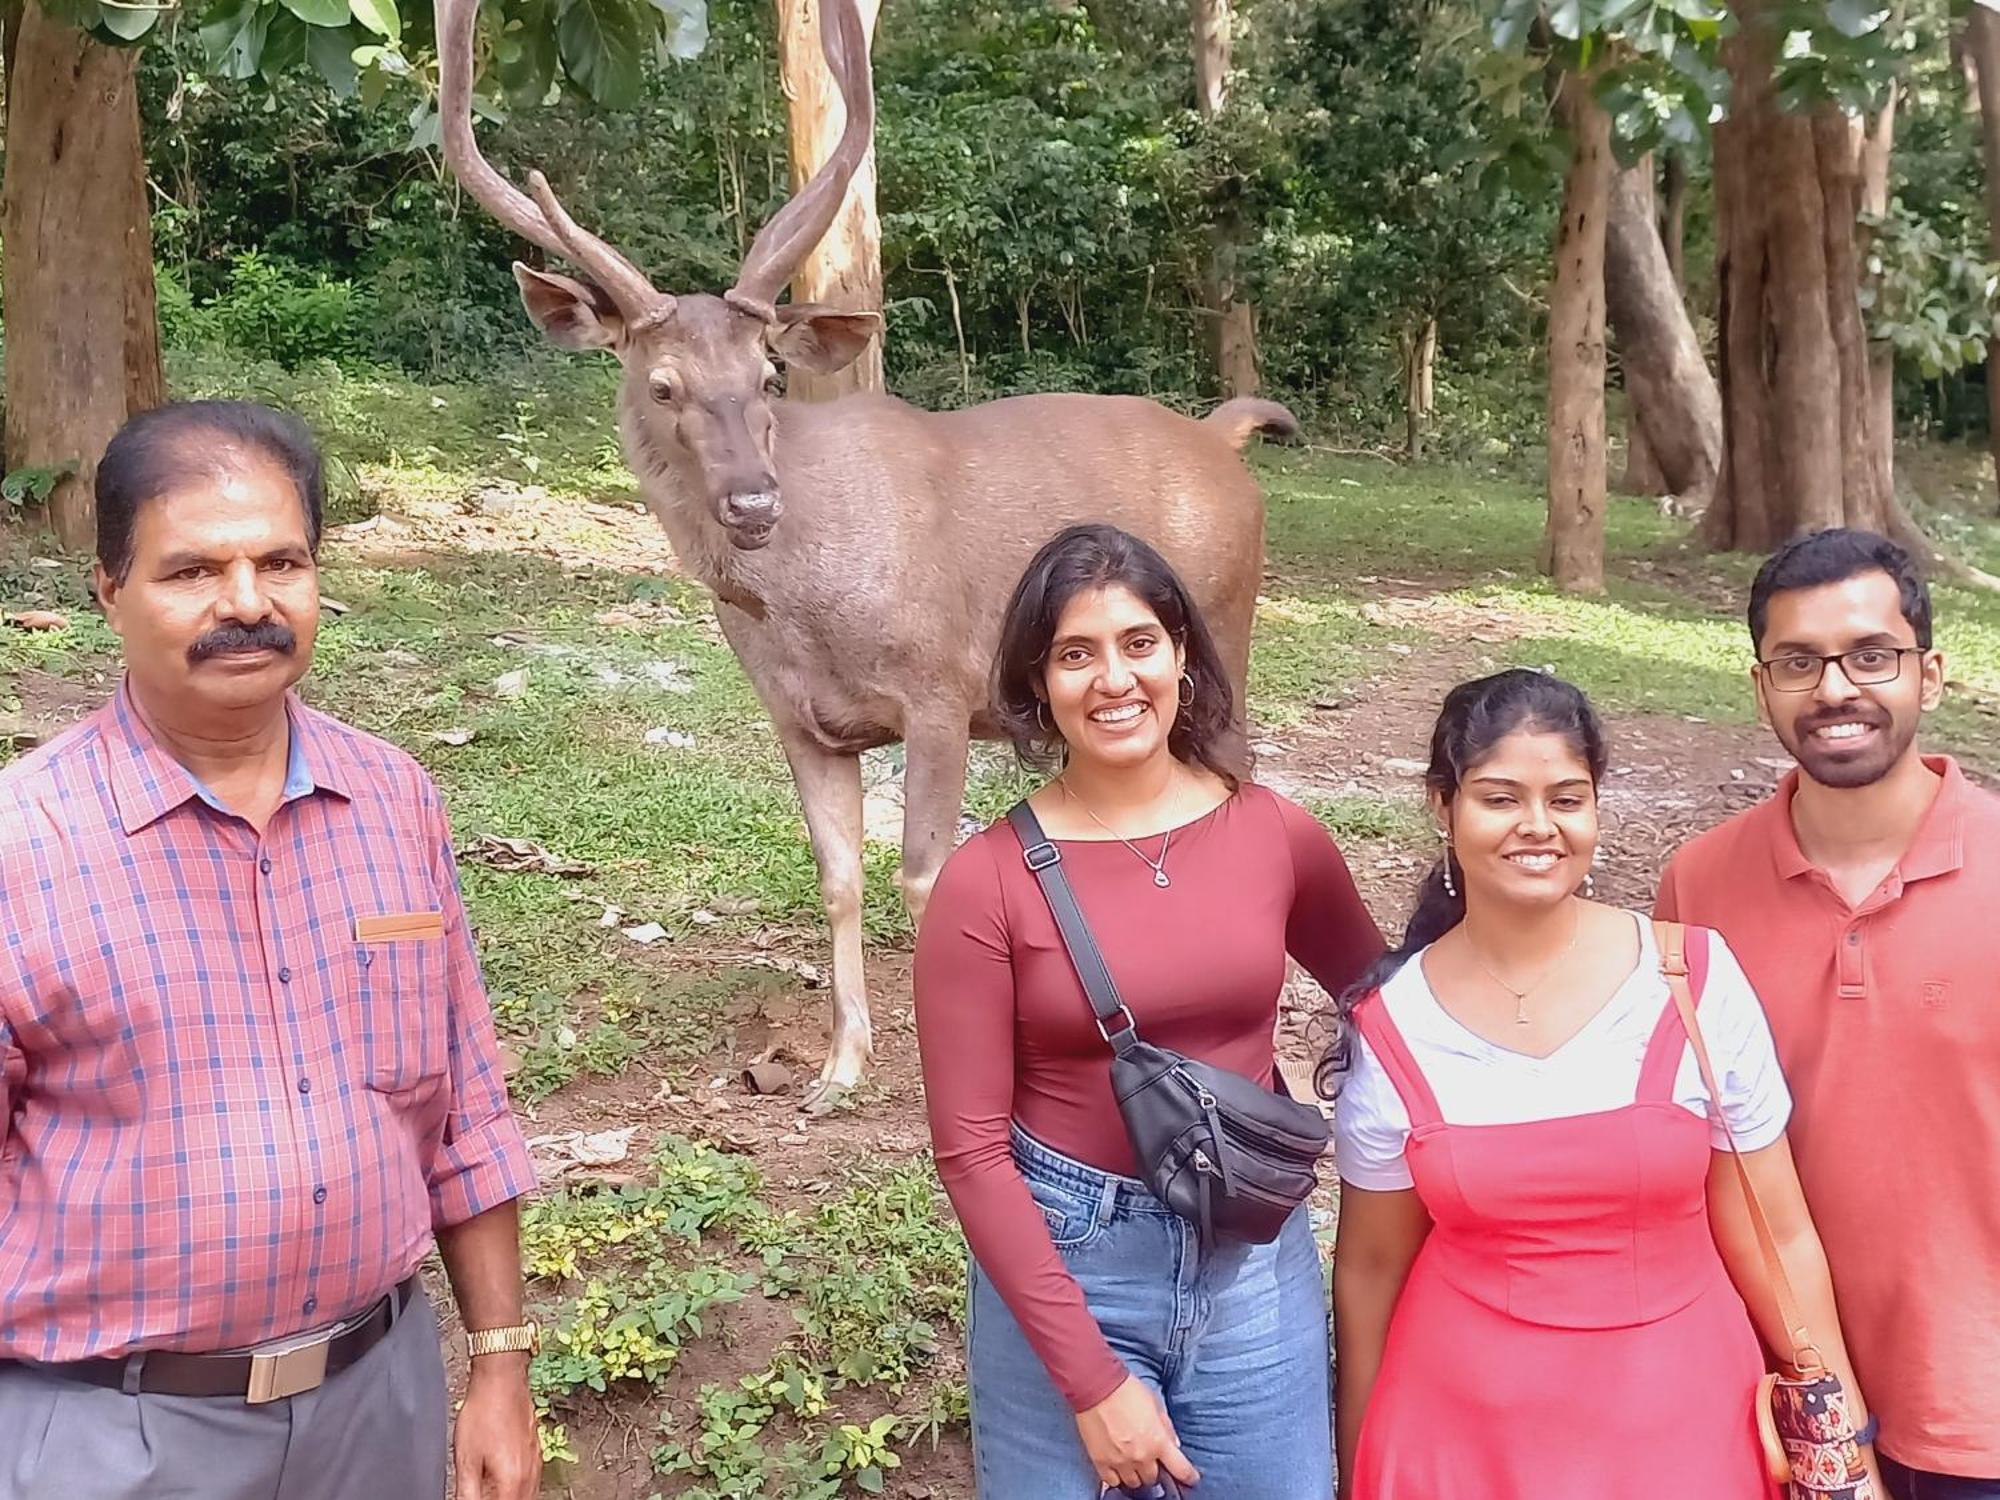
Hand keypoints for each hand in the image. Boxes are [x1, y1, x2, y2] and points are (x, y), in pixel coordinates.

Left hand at [453, 1355, 540, 1499]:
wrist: (502, 1380)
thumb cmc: (484, 1412)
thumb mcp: (465, 1459)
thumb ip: (466, 1493)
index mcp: (512, 1480)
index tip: (476, 1498)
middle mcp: (529, 1474)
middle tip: (483, 1495)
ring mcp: (535, 1462)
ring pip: (529, 1495)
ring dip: (512, 1499)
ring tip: (493, 1493)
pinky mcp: (536, 1451)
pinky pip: (532, 1482)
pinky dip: (519, 1490)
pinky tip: (506, 1486)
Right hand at [1074, 1376, 1199, 1492]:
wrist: (1098, 1387)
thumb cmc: (1127, 1391)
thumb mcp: (1156, 1404)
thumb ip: (1166, 1427)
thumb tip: (1173, 1444)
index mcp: (1159, 1442)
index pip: (1181, 1470)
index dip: (1188, 1477)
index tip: (1190, 1479)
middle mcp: (1141, 1456)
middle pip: (1153, 1478)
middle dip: (1154, 1469)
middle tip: (1150, 1460)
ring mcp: (1120, 1461)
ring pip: (1133, 1483)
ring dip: (1136, 1474)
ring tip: (1133, 1463)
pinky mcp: (1101, 1461)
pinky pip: (1112, 1481)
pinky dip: (1116, 1477)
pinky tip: (1117, 1467)